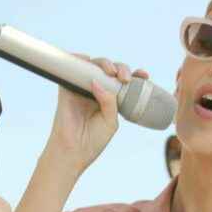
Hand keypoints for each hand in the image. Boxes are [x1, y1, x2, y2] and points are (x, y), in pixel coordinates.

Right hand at [46, 55, 149, 172]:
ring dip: (104, 63)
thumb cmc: (93, 140)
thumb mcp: (110, 121)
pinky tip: (88, 61)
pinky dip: (80, 60)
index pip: (123, 83)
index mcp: (110, 100)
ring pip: (94, 65)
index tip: (144, 75)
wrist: (74, 151)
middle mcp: (97, 91)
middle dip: (121, 69)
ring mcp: (82, 87)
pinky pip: (73, 67)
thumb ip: (110, 101)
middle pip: (110, 71)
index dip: (134, 76)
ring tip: (111, 72)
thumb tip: (99, 81)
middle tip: (125, 78)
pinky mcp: (68, 87)